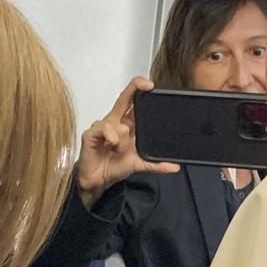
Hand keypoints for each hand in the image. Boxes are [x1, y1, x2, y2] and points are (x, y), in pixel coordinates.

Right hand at [76, 76, 179, 208]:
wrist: (99, 180)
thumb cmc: (115, 166)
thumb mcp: (139, 164)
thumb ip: (156, 164)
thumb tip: (175, 167)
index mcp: (126, 124)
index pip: (133, 102)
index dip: (139, 90)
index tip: (151, 86)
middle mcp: (115, 122)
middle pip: (124, 97)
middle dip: (135, 88)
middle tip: (146, 86)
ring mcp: (102, 126)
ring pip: (118, 124)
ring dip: (122, 140)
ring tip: (118, 150)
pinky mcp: (91, 134)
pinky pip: (104, 129)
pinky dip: (110, 138)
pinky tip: (110, 145)